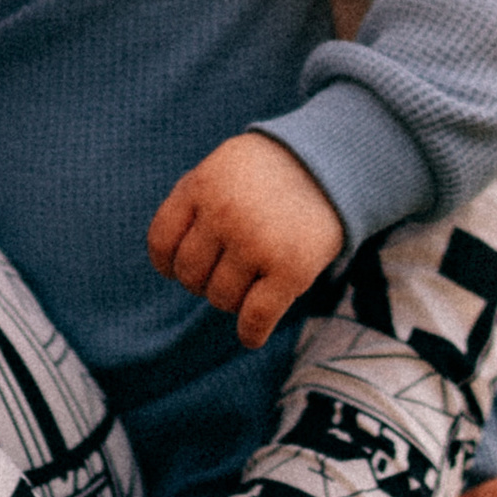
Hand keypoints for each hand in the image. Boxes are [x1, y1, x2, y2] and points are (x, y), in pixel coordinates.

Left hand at [147, 132, 346, 350]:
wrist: (334, 162)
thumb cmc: (271, 171)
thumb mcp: (223, 168)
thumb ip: (193, 203)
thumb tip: (168, 261)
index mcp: (201, 185)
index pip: (161, 243)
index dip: (169, 263)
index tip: (182, 268)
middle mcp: (224, 213)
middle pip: (190, 276)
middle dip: (204, 280)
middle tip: (229, 270)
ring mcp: (256, 242)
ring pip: (221, 298)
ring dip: (232, 300)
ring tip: (252, 283)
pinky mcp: (290, 268)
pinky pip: (256, 317)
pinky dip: (250, 333)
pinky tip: (251, 335)